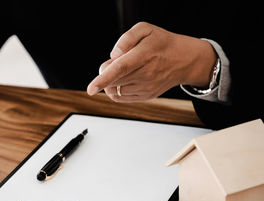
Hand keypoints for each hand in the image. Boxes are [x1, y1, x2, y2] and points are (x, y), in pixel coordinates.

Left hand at [87, 22, 216, 101]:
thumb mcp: (145, 29)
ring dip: (111, 82)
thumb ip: (126, 38)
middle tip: (117, 62)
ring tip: (125, 70)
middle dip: (105, 73)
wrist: (184, 60)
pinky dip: (116, 90)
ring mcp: (146, 88)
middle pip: (114, 81)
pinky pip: (121, 98)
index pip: (121, 68)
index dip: (103, 79)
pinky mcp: (146, 96)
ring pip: (115, 91)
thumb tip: (114, 56)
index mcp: (144, 55)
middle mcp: (146, 74)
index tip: (91, 88)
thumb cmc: (162, 43)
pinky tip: (124, 80)